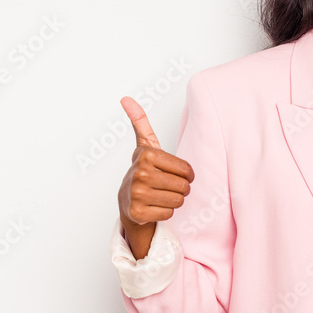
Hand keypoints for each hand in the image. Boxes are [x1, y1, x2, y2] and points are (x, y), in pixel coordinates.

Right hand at [117, 96, 194, 256]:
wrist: (127, 200)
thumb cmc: (144, 171)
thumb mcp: (145, 146)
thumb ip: (140, 122)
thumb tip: (125, 98)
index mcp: (146, 154)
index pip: (187, 170)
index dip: (186, 174)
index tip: (174, 173)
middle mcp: (139, 173)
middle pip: (183, 186)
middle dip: (181, 188)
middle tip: (167, 187)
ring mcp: (137, 194)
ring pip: (177, 200)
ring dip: (174, 200)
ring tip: (161, 195)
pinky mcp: (137, 213)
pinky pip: (168, 213)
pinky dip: (165, 212)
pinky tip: (154, 207)